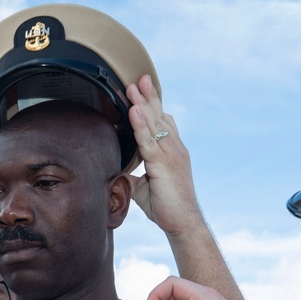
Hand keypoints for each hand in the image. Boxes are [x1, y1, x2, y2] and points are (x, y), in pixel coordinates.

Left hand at [126, 75, 203, 237]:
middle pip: (159, 116)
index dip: (152, 105)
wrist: (183, 222)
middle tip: (140, 77)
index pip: (161, 122)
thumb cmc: (167, 206)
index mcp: (171, 150)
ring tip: (132, 86)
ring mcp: (171, 154)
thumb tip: (118, 171)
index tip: (143, 88)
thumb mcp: (145, 186)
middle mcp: (174, 148)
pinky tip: (133, 111)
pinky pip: (149, 140)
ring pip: (155, 124)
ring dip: (143, 104)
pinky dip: (140, 124)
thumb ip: (133, 175)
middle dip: (148, 96)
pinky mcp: (164, 164)